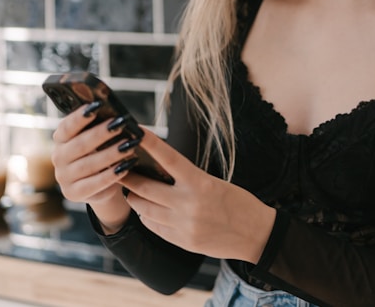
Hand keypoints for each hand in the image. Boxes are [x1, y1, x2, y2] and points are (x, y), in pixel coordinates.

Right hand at [51, 103, 133, 230]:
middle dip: (102, 133)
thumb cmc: (100, 152)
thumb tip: (118, 114)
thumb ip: (101, 127)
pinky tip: (126, 166)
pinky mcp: (73, 193)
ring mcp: (63, 177)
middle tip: (121, 124)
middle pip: (80, 144)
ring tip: (130, 146)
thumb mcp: (97, 139)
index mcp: (61, 139)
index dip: (81, 116)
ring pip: (88, 164)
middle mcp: (58, 157)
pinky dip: (111, 175)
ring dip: (111, 154)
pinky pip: (94, 183)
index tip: (98, 105)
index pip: (67, 126)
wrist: (99, 184)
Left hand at [122, 128, 275, 262]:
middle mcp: (189, 203)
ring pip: (145, 210)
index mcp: (200, 183)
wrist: (256, 234)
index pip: (169, 159)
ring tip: (132, 191)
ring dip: (136, 199)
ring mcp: (184, 225)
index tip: (136, 132)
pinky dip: (148, 217)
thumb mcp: (215, 183)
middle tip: (118, 169)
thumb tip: (160, 175)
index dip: (151, 144)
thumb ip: (188, 181)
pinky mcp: (183, 241)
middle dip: (128, 179)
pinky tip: (148, 212)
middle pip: (146, 189)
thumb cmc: (239, 202)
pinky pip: (155, 227)